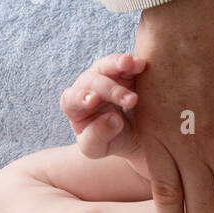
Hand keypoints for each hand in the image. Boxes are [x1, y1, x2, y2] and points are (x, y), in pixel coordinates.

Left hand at [60, 52, 148, 177]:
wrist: (132, 136)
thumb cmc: (109, 142)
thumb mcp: (97, 149)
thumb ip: (97, 138)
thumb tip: (112, 119)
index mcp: (74, 107)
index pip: (71, 98)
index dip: (80, 97)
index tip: (93, 100)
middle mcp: (87, 87)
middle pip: (92, 80)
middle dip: (112, 89)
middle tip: (132, 100)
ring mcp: (105, 76)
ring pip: (106, 64)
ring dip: (119, 64)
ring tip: (133, 64)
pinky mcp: (123, 72)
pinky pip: (126, 63)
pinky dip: (133, 63)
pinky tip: (142, 64)